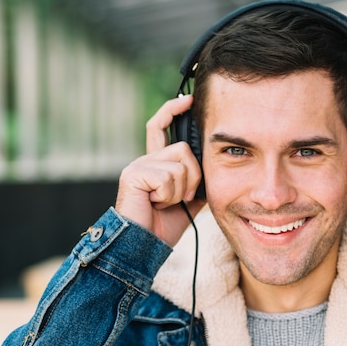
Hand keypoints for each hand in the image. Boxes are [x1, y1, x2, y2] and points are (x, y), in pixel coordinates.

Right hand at [115, 95, 205, 245]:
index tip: (189, 100)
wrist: (146, 245)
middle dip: (193, 175)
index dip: (173, 110)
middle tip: (183, 197)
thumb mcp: (189, 198)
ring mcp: (138, 166)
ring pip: (180, 163)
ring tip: (166, 203)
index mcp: (156, 163)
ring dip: (181, 189)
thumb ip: (197, 179)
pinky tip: (157, 205)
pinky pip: (168, 177)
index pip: (161, 127)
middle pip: (183, 149)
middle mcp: (145, 160)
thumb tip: (213, 164)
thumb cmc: (165, 225)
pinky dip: (170, 195)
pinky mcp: (134, 175)